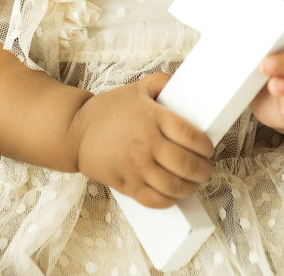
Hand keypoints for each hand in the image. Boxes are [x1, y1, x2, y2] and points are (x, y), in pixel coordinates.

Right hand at [68, 73, 213, 207]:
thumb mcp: (135, 88)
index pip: (191, 136)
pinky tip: (172, 195)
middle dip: (203, 170)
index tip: (208, 149)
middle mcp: (147, 143)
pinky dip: (168, 201)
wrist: (75, 131)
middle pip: (187, 164)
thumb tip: (179, 82)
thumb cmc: (107, 110)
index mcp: (153, 118)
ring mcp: (136, 166)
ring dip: (189, 188)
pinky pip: (153, 200)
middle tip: (205, 169)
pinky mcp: (126, 183)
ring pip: (173, 186)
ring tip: (192, 183)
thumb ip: (160, 82)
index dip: (205, 146)